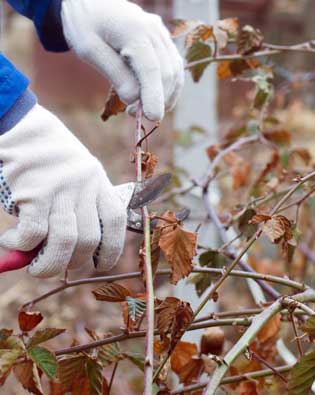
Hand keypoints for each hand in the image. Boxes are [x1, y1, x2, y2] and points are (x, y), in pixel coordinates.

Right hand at [0, 105, 133, 277]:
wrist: (20, 126)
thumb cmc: (46, 156)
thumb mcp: (75, 175)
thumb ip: (78, 207)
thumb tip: (69, 254)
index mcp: (98, 181)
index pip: (114, 222)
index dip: (112, 249)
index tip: (100, 266)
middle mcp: (84, 186)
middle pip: (89, 239)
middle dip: (73, 263)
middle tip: (54, 266)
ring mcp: (61, 189)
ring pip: (65, 242)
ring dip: (48, 264)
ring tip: (34, 267)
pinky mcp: (34, 192)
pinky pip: (34, 233)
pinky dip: (22, 245)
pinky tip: (11, 241)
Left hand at [61, 0, 184, 120]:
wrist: (88, 0)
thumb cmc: (84, 24)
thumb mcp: (88, 49)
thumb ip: (114, 74)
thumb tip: (134, 100)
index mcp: (135, 31)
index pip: (152, 70)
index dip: (154, 97)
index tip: (152, 118)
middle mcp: (154, 31)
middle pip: (167, 73)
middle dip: (157, 99)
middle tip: (135, 115)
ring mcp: (162, 34)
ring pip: (175, 71)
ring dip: (166, 95)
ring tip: (146, 109)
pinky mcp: (163, 40)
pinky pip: (173, 66)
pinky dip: (168, 85)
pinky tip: (156, 97)